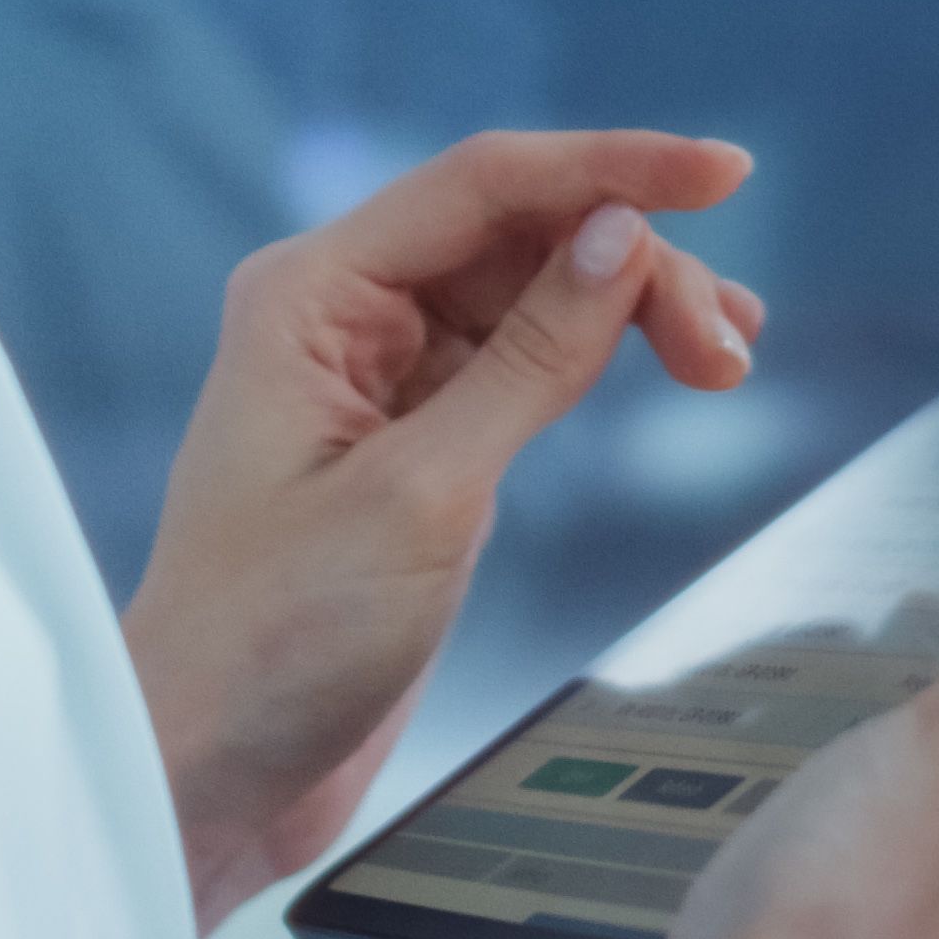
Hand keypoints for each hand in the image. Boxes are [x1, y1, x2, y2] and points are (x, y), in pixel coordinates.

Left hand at [122, 128, 761, 928]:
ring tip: (725, 361)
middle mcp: (341, 313)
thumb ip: (531, 359)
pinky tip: (669, 366)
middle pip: (521, 232)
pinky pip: (526, 359)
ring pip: (536, 292)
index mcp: (310, 295)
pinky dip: (603, 358)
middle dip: (638, 264)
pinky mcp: (417, 440)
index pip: (484, 183)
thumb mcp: (423, 496)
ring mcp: (380, 375)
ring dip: (634, 309)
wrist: (208, 772)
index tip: (727, 171)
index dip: (613, 166)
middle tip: (729, 347)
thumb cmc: (273, 642)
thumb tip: (622, 237)